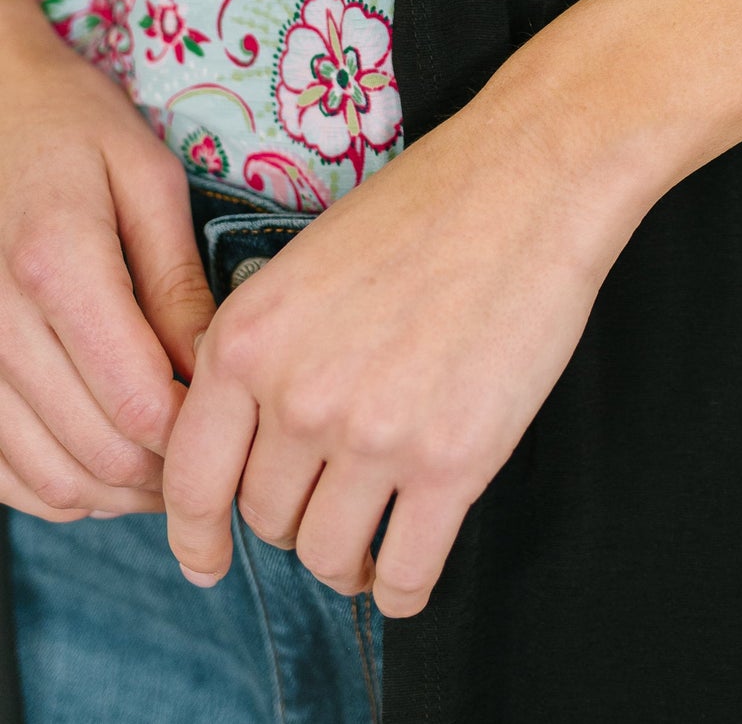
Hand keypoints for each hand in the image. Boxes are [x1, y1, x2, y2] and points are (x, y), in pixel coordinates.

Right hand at [0, 0, 216, 519]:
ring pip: (46, 478)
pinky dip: (57, 487)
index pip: (138, 403)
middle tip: (215, 454)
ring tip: (168, 463)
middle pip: (95, 454)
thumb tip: (216, 371)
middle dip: (167, 474)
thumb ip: (178, 281)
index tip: (236, 423)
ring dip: (116, 493)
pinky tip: (103, 461)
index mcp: (56, 265)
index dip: (196, 437)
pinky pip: (1, 472)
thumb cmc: (71, 126)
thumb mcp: (146, 178)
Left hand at [161, 88, 634, 614]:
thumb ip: (264, 350)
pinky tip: (410, 565)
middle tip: (334, 498)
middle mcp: (297, 397)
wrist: (528, 179)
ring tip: (374, 538)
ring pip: (330, 555)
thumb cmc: (426, 206)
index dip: (196, 535)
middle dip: (296, 519)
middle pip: (267, 519)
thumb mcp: (306, 265)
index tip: (208, 559)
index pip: (190, 478)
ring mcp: (374, 435)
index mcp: (248, 340)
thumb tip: (247, 435)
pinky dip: (403, 585)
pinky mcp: (452, 462)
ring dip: (349, 558)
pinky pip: (407, 573)